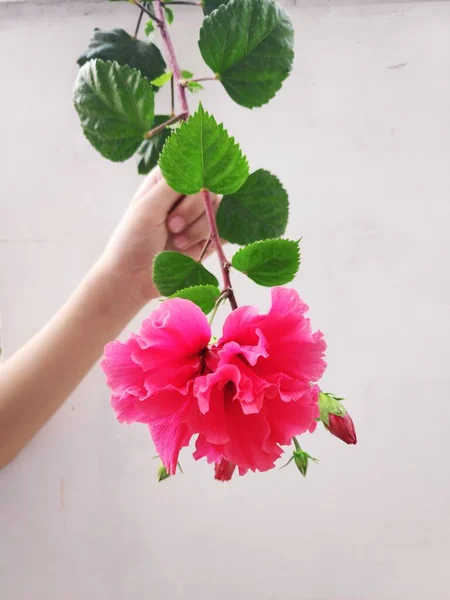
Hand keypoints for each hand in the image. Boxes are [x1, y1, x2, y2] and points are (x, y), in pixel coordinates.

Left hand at [98, 167, 218, 309]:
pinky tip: (197, 249)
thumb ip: (174, 184)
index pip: (194, 165)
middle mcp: (186, 194)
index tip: (178, 197)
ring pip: (220, 211)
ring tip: (178, 243)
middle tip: (171, 226)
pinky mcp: (209, 238)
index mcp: (168, 179)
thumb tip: (198, 163)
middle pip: (210, 188)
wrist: (134, 279)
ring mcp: (199, 217)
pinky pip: (226, 231)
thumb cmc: (132, 240)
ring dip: (199, 229)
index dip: (192, 180)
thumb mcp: (147, 207)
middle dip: (193, 210)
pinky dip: (214, 240)